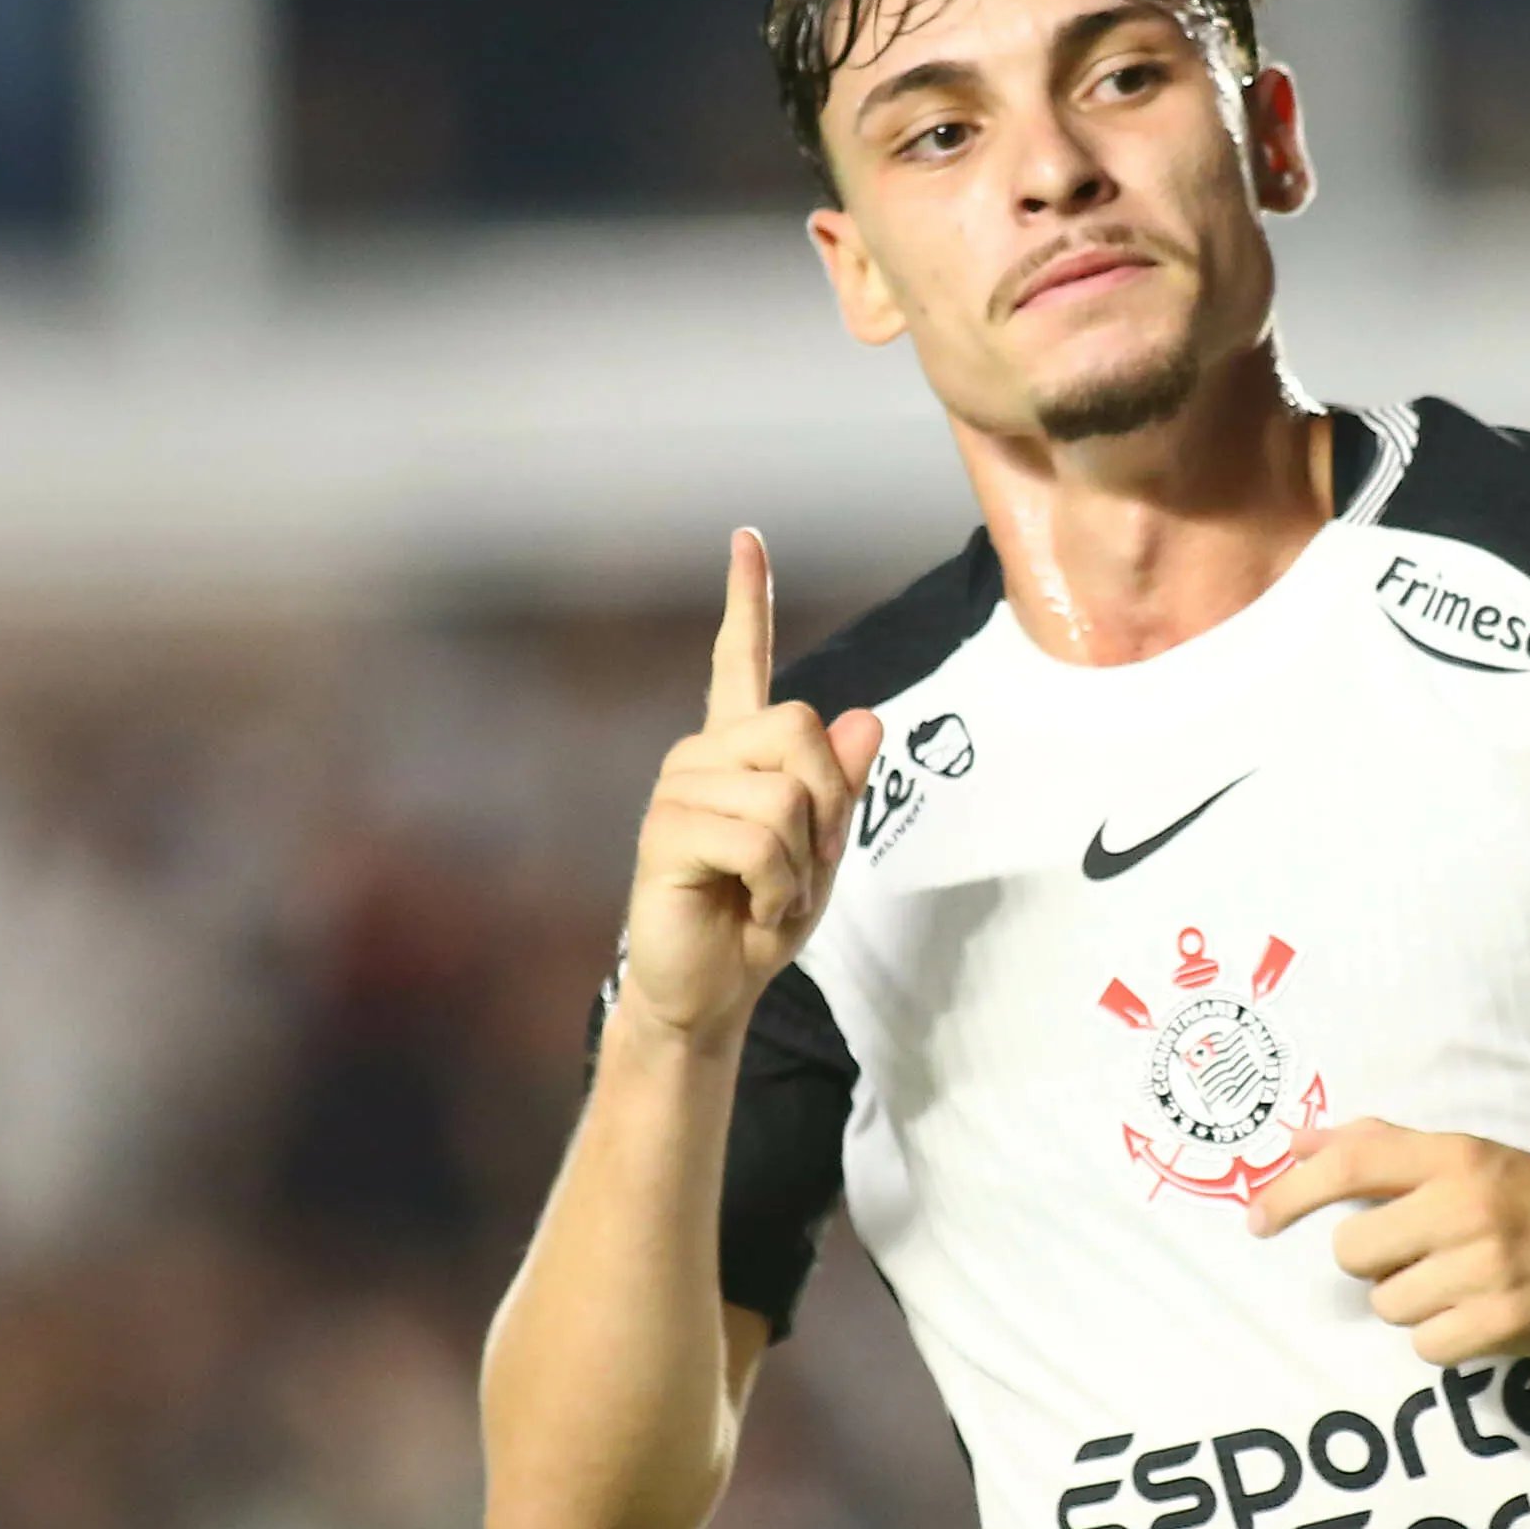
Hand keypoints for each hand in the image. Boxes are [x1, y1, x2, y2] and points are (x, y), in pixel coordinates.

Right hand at [614, 529, 885, 1047]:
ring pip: (786, 795)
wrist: (713, 990)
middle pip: (800, 727)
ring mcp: (677, 791)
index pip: (738, 661)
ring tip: (770, 893)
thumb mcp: (823, 851)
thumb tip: (864, 718)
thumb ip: (842, 786)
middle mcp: (700, 757)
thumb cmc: (761, 918)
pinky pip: (761, 841)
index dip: (746, 600)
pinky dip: (778, 888)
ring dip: (803, 865)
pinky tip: (751, 908)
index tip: (746, 538)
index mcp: (736, 752)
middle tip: (804, 865)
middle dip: (829, 805)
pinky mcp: (665, 835)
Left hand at [1246, 1120, 1529, 1363]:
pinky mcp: (1504, 1322)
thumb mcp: (1467, 1153)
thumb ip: (1382, 1147)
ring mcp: (1485, 1267)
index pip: (1350, 1165)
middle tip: (1418, 1254)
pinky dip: (1442, 1337)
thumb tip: (1297, 1141)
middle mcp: (1465, 1206)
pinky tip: (1476, 1314)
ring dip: (1411, 1301)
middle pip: (1354, 1250)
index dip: (1290, 1193)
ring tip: (1459, 1283)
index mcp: (1454, 1156)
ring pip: (1387, 1303)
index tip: (1256, 1222)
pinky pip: (1426, 1346)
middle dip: (1374, 1260)